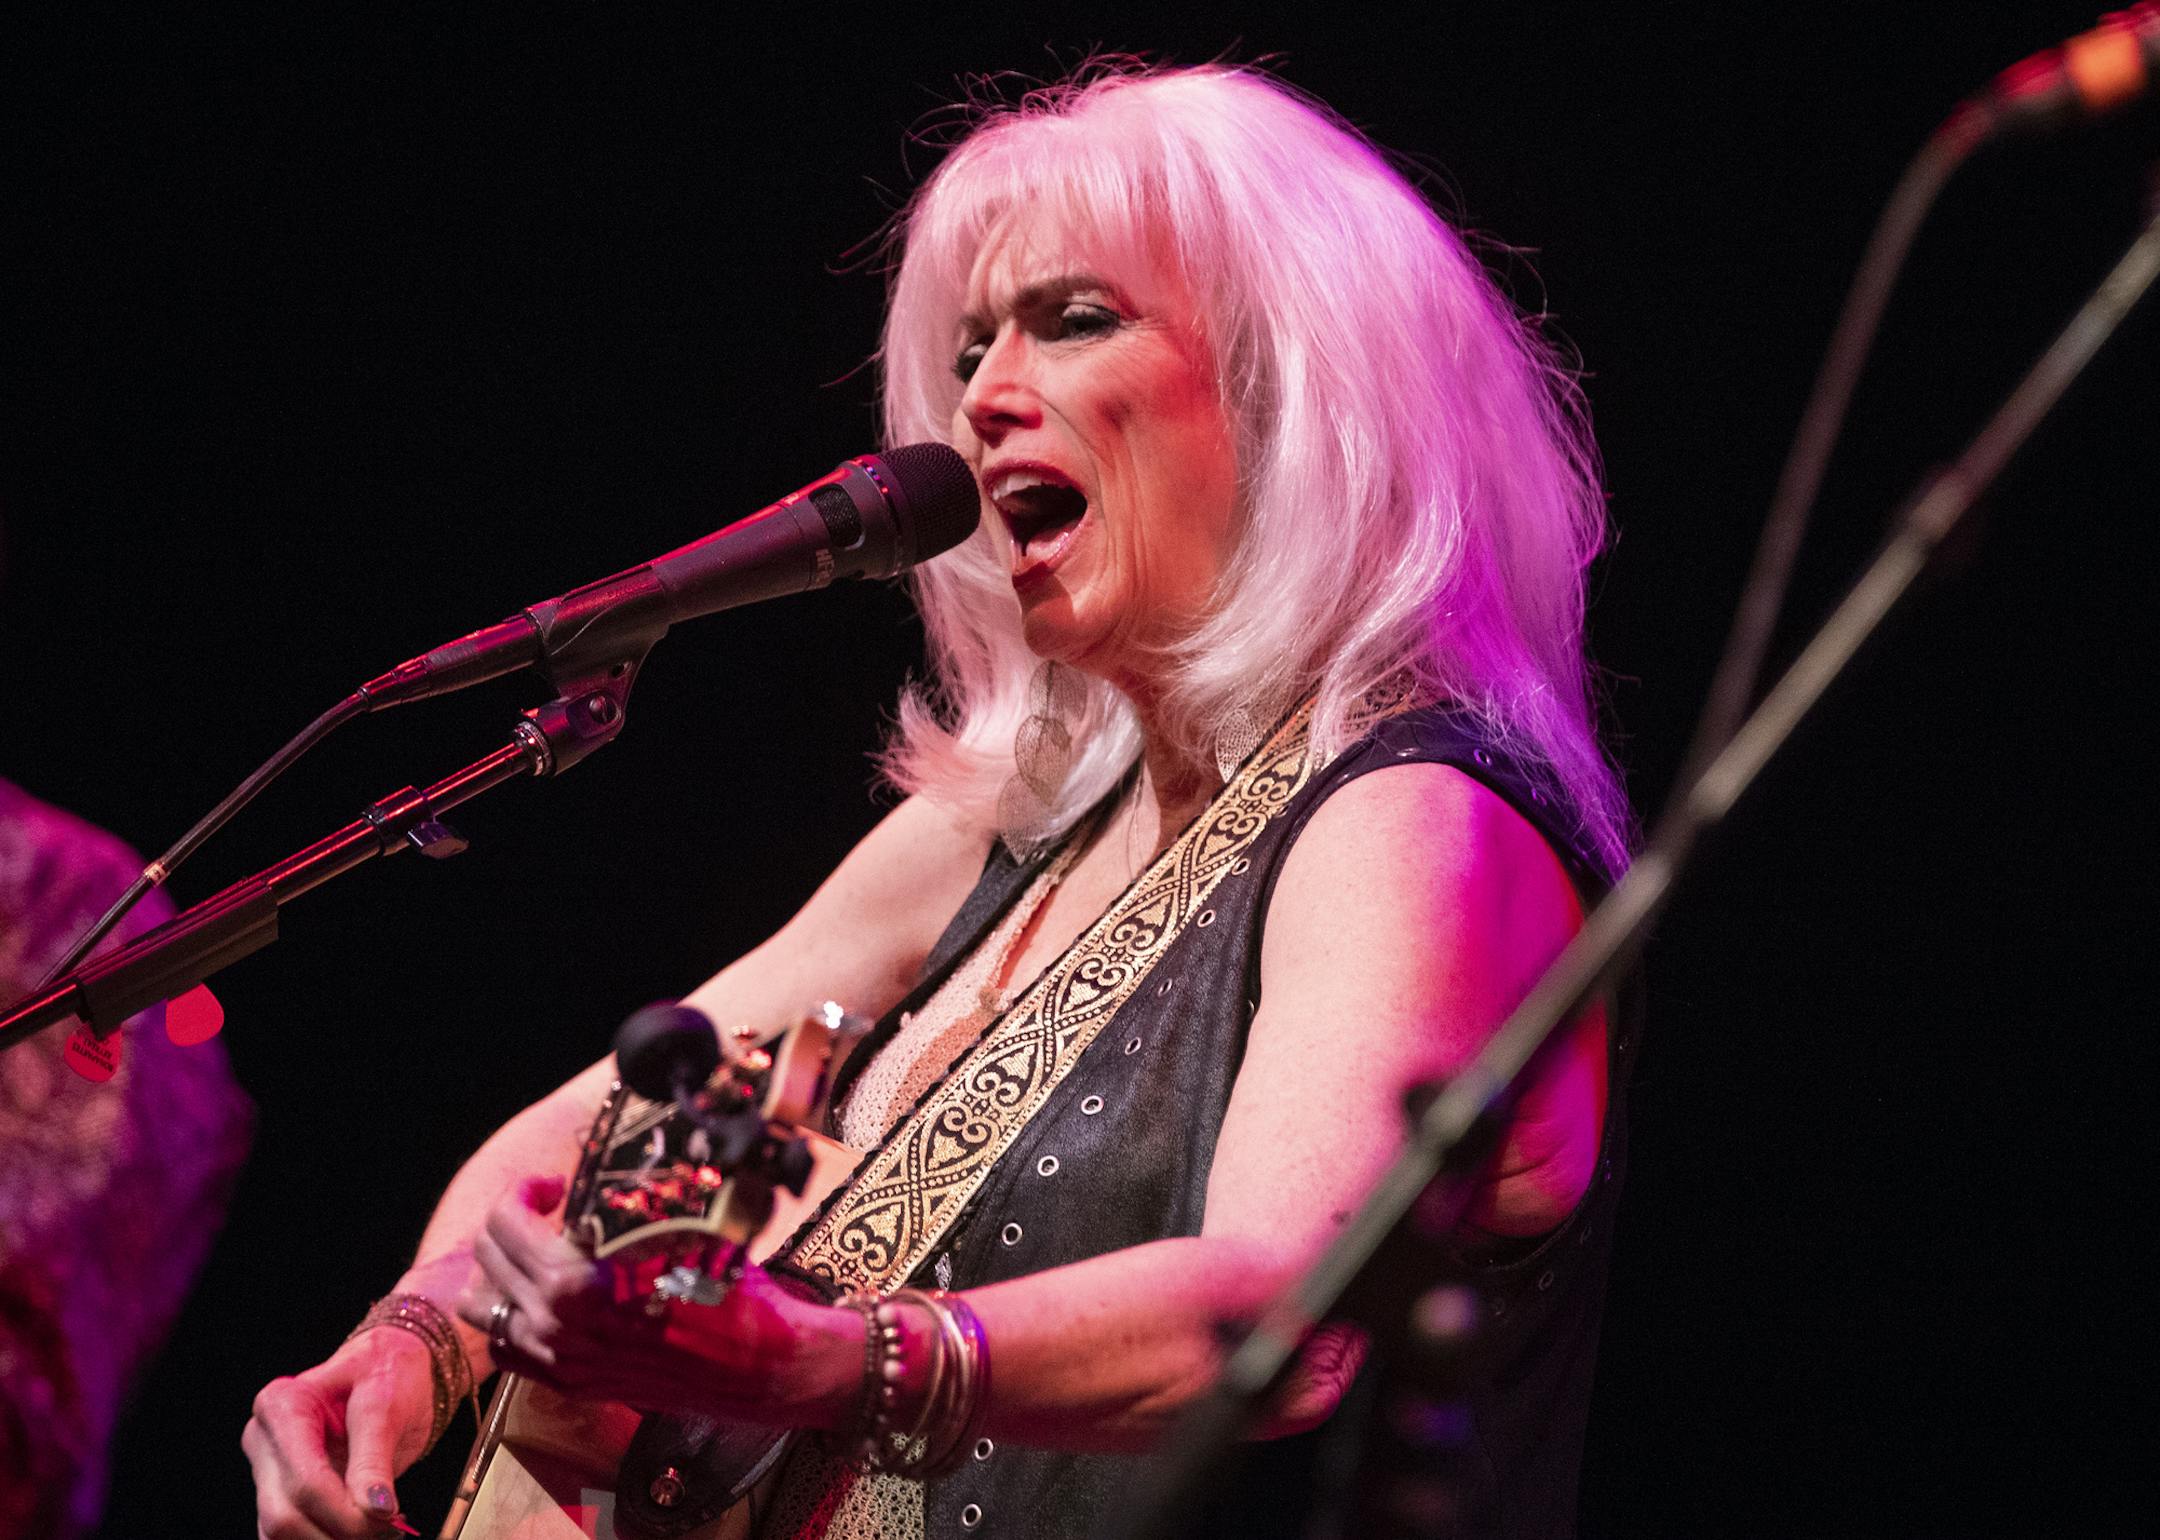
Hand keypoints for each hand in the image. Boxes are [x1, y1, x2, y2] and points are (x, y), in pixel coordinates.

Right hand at [242, 1326, 435, 1538]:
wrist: (391, 1368)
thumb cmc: (387, 1372)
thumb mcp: (386, 1404)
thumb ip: (375, 1458)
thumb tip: (376, 1510)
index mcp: (282, 1406)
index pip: (305, 1482)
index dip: (345, 1514)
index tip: (388, 1520)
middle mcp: (264, 1440)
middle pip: (284, 1516)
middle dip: (338, 1534)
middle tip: (389, 1532)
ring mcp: (268, 1471)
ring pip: (280, 1534)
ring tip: (378, 1532)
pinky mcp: (281, 1492)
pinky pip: (291, 1535)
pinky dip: (325, 1539)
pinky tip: (360, 1532)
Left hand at [456, 1173, 857, 1424]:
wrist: (756, 1363)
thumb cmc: (726, 1287)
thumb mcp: (680, 1228)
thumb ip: (627, 1202)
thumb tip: (603, 1158)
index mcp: (575, 1280)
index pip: (506, 1220)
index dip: (526, 1190)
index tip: (556, 1186)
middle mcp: (553, 1323)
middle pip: (487, 1256)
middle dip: (513, 1221)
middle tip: (552, 1210)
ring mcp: (556, 1359)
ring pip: (482, 1305)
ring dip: (502, 1270)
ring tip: (540, 1254)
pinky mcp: (567, 1382)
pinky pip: (506, 1347)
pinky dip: (513, 1315)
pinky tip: (548, 1298)